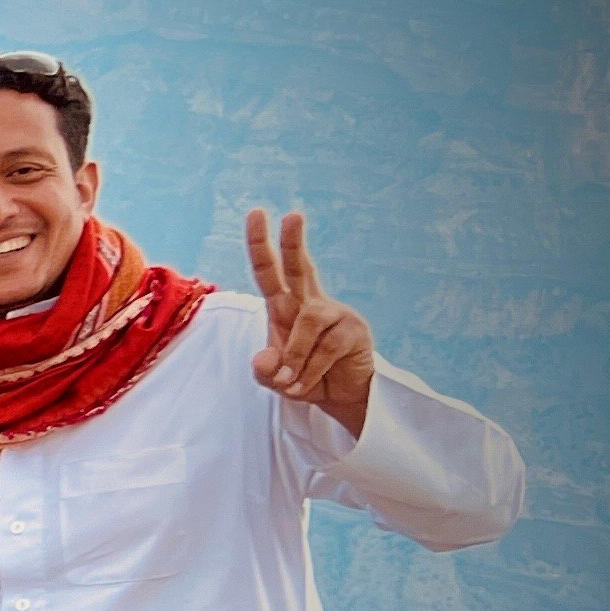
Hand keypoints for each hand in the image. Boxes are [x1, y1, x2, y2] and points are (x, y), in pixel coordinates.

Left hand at [245, 210, 376, 437]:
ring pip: (308, 321)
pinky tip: (303, 385)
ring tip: (288, 381)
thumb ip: (264, 370)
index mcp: (284, 307)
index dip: (261, 245)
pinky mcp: (353, 331)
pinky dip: (309, 371)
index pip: (270, 272)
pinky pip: (326, 348)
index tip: (256, 213)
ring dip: (294, 354)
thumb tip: (266, 358)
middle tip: (293, 214)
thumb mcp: (273, 379)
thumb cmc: (303, 379)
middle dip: (294, 241)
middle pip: (301, 267)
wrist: (339, 397)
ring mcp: (335, 314)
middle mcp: (309, 303)